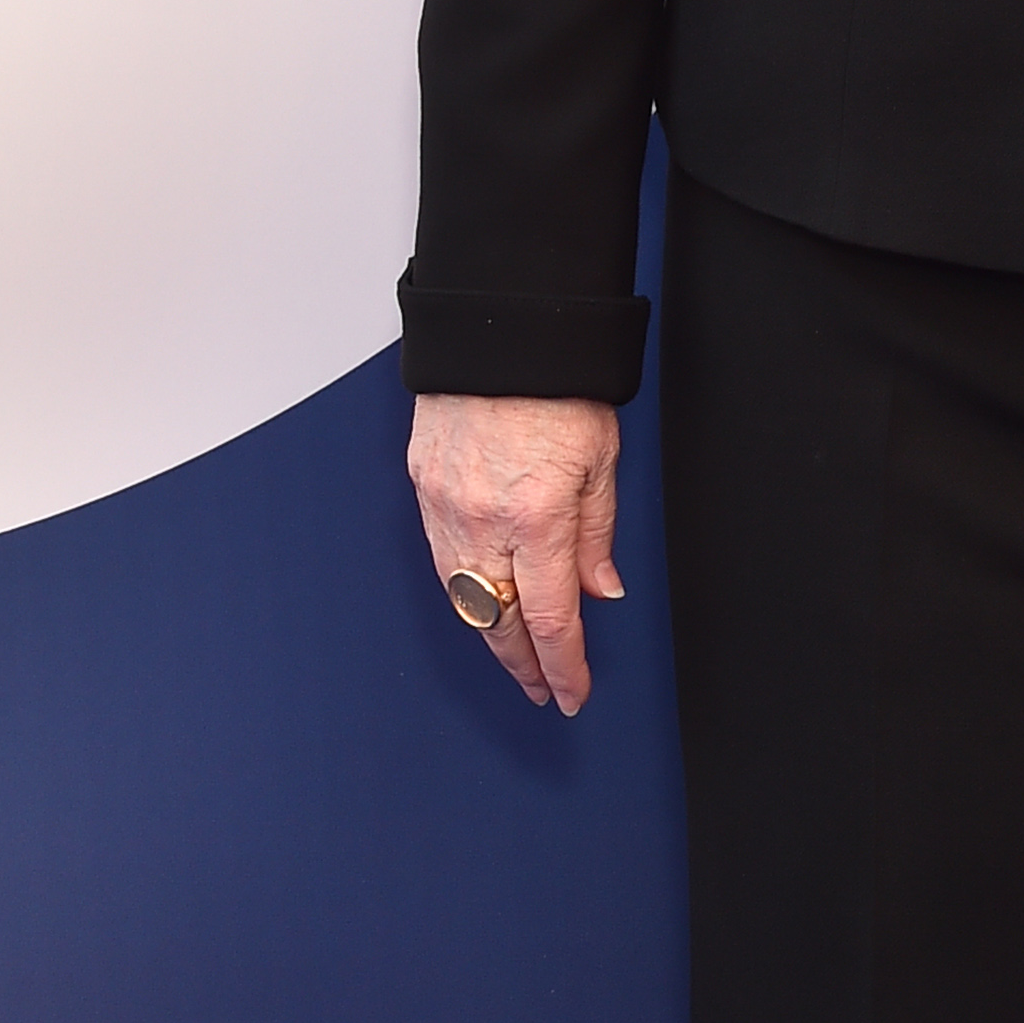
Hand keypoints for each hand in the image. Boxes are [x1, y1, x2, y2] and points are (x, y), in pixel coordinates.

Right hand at [408, 392, 623, 716]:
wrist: (498, 328)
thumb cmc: (555, 383)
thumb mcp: (601, 460)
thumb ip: (597, 534)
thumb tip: (600, 590)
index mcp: (536, 518)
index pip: (550, 619)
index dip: (563, 667)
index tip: (572, 694)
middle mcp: (483, 521)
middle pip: (498, 622)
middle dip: (523, 665)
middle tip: (542, 689)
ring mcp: (445, 506)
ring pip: (463, 598)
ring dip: (490, 635)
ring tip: (516, 657)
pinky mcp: (422, 487)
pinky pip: (441, 558)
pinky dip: (463, 591)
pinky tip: (481, 602)